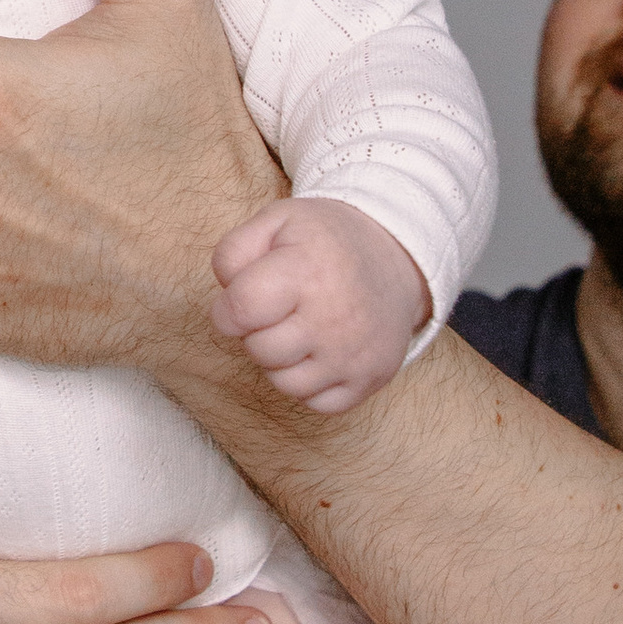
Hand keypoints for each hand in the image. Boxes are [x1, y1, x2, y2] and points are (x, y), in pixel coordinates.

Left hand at [209, 198, 431, 413]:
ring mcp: (354, 354)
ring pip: (285, 384)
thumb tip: (226, 291)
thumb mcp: (277, 221)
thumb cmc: (325, 242)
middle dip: (257, 333)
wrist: (396, 257)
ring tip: (298, 330)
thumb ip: (235, 250)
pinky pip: (317, 403)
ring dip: (281, 361)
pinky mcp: (370, 378)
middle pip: (260, 350)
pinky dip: (310, 383)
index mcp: (306, 272)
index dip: (227, 309)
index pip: (239, 310)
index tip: (242, 301)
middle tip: (278, 311)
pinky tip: (319, 353)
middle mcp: (333, 318)